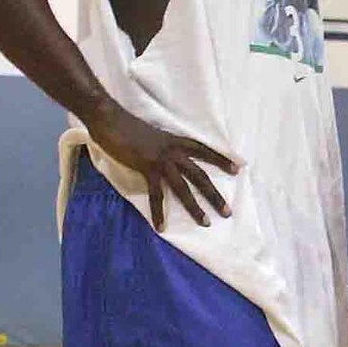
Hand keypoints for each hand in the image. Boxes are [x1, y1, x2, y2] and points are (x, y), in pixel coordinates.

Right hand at [84, 100, 236, 233]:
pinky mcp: (147, 168)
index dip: (220, 160)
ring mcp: (161, 160)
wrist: (110, 119)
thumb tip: (164, 157)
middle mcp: (174, 151)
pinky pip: (156, 194)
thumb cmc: (127, 126)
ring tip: (205, 222)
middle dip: (215, 195)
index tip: (237, 169)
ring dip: (195, 207)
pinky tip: (161, 226)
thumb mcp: (153, 135)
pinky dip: (158, 212)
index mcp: (176, 141)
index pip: (204, 151)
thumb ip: (162, 146)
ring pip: (184, 188)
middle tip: (227, 211)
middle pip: (200, 175)